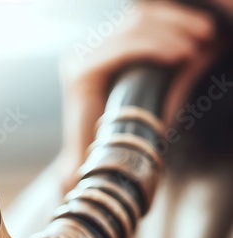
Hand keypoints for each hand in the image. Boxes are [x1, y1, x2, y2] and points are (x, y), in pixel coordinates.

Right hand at [58, 1, 217, 193]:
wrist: (94, 170)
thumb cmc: (122, 138)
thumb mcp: (145, 91)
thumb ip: (158, 65)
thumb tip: (195, 46)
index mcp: (95, 55)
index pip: (135, 21)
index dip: (171, 18)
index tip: (203, 30)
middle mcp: (83, 54)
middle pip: (134, 20)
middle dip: (176, 22)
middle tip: (206, 34)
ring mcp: (79, 63)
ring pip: (132, 31)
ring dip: (171, 34)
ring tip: (197, 47)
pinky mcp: (81, 75)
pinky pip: (124, 50)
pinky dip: (154, 49)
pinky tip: (178, 56)